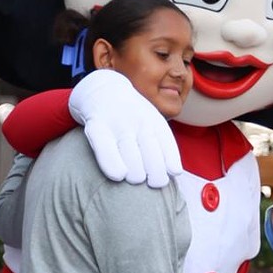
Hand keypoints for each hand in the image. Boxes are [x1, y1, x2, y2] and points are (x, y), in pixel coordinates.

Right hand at [70, 70, 181, 188]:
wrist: (102, 91)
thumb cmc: (131, 117)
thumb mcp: (151, 122)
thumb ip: (163, 145)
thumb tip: (174, 173)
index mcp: (153, 121)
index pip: (166, 144)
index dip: (170, 162)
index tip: (172, 174)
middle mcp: (137, 122)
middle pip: (151, 154)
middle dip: (154, 175)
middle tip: (151, 181)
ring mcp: (117, 124)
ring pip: (131, 156)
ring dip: (136, 175)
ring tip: (135, 178)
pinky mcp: (97, 127)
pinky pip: (105, 149)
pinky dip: (113, 164)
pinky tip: (119, 175)